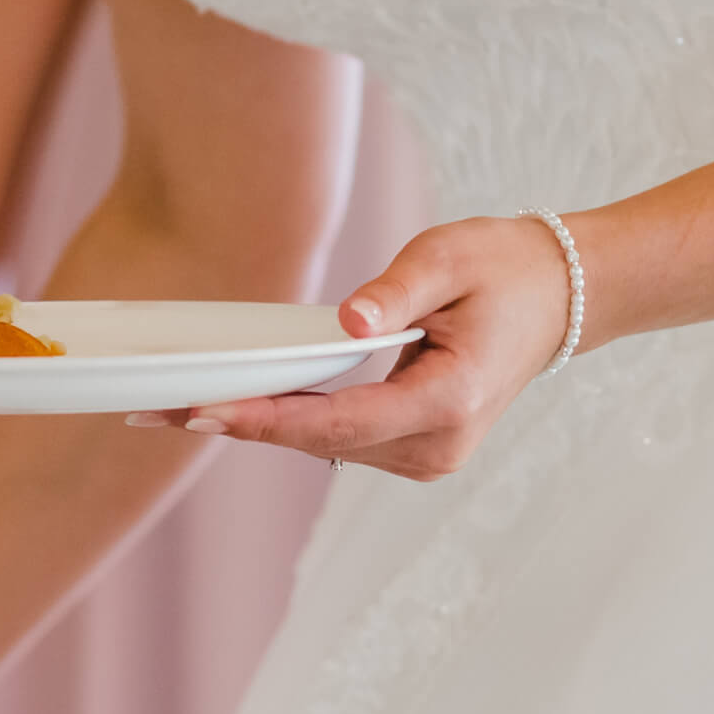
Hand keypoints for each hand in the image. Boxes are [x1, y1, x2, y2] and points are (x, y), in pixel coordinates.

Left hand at [125, 216, 577, 479]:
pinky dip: (289, 424)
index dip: (268, 420)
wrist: (560, 296)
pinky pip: (339, 439)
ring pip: (324, 446)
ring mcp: (427, 456)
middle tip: (152, 411)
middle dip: (240, 424)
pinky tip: (235, 409)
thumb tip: (347, 322)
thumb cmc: (506, 268)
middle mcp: (437, 446)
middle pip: (319, 440)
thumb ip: (396, 291)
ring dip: (257, 428)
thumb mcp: (452, 257)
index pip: (340, 421)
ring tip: (174, 411)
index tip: (204, 413)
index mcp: (449, 401)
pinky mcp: (415, 451)